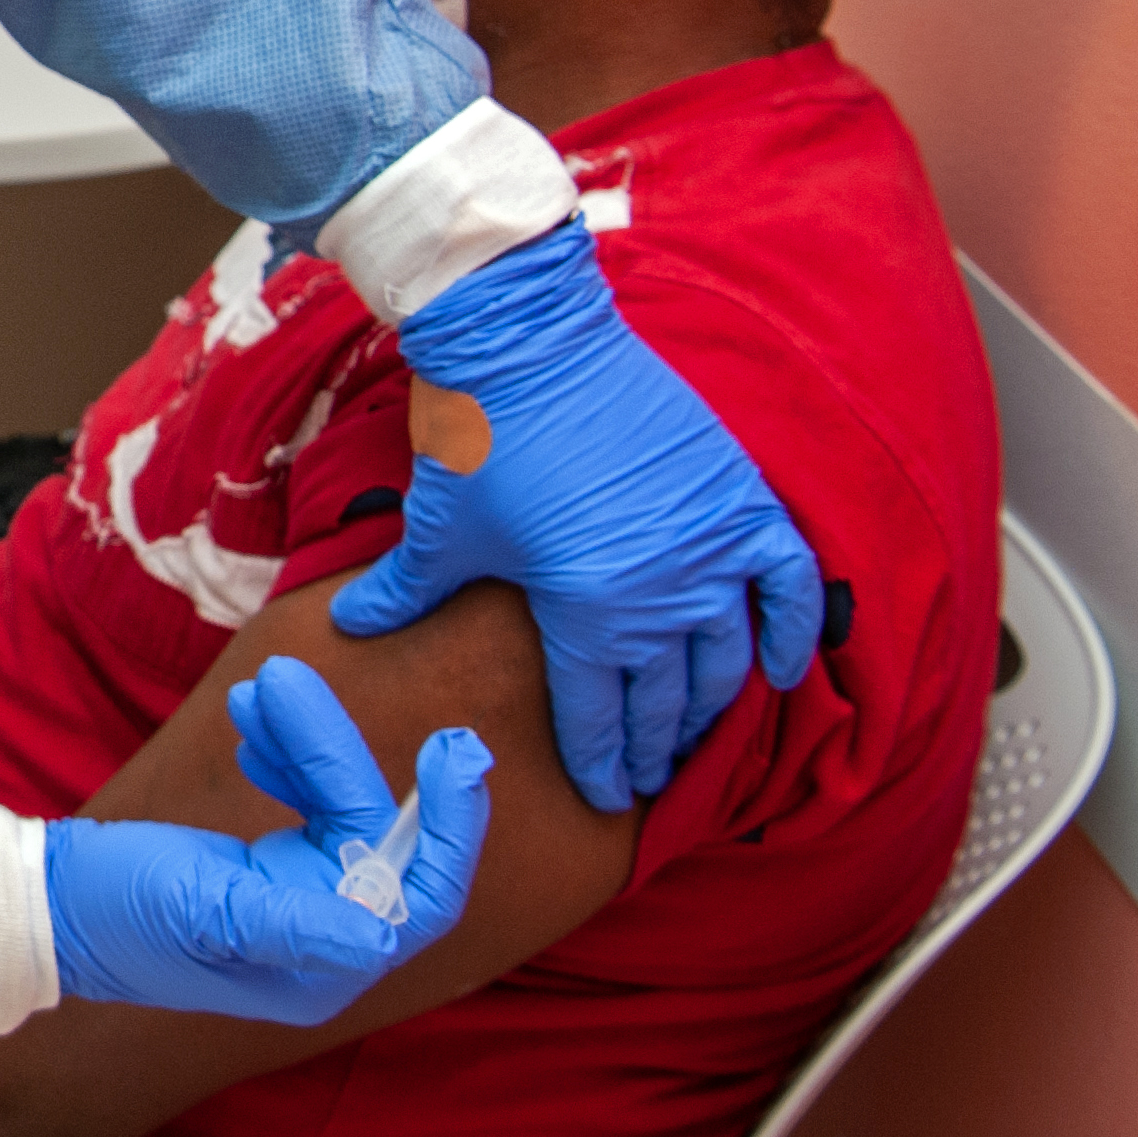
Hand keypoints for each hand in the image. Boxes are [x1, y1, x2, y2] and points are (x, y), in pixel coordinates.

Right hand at [44, 655, 490, 1026]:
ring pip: (337, 807)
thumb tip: (383, 932)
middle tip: (285, 678)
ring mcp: (300, 903)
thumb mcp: (201, 913)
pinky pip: (306, 800)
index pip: (420, 898)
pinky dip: (285, 754)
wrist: (48, 902)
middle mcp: (325, 941)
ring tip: (256, 688)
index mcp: (322, 969)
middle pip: (371, 833)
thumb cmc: (116, 918)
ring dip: (304, 741)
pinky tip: (250, 723)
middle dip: (335, 752)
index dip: (447, 827)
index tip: (456, 751)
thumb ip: (291, 923)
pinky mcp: (273, 869)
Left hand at [337, 219, 827, 810]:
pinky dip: (789, 630)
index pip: (599, 713)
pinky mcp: (739, 498)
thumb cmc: (478, 438)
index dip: (600, 762)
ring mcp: (708, 544)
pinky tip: (777, 670)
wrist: (528, 339)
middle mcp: (660, 590)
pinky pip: (786, 582)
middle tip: (648, 780)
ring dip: (712, 706)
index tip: (604, 797)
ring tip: (692, 738)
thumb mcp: (439, 530)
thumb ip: (401, 593)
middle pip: (666, 698)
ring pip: (726, 656)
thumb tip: (348, 626)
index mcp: (585, 609)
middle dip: (655, 749)